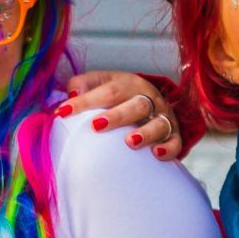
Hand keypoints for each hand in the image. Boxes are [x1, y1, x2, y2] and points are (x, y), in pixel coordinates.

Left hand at [62, 71, 182, 160]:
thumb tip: (72, 94)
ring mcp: (163, 116)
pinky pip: (175, 142)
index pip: (107, 91)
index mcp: (129, 84)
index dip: (85, 101)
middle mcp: (149, 98)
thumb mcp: (102, 83)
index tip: (63, 112)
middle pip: (135, 105)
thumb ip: (83, 85)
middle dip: (116, 116)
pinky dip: (168, 148)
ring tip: (130, 142)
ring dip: (145, 132)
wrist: (151, 103)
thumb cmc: (119, 96)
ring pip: (158, 123)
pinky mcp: (174, 134)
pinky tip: (157, 154)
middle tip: (96, 126)